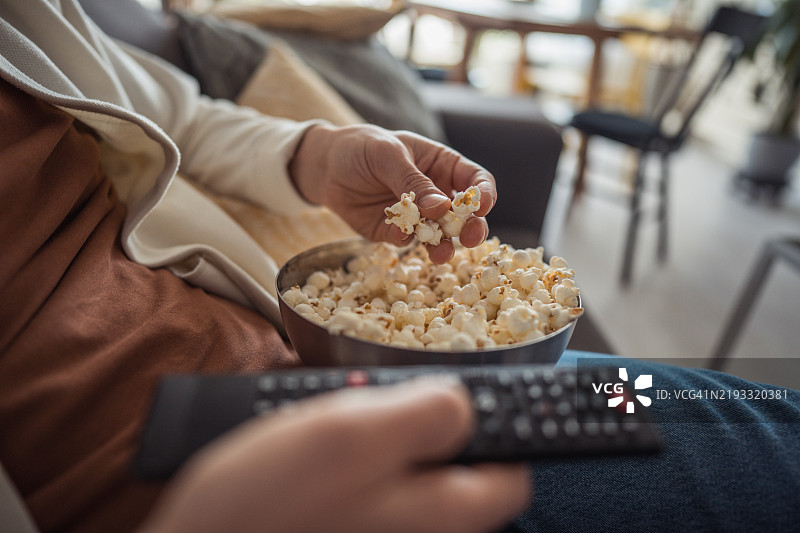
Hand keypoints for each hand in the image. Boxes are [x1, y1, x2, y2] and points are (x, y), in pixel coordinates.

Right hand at [140, 378, 529, 532]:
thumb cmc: (269, 506)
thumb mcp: (352, 435)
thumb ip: (424, 415)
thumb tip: (465, 401)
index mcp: (442, 513)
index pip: (512, 474)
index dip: (506, 424)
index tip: (484, 390)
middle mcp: (420, 530)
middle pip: (455, 465)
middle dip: (422, 419)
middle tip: (373, 401)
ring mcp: (382, 528)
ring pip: (404, 465)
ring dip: (375, 429)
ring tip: (330, 421)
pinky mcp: (349, 522)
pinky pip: (367, 478)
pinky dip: (349, 450)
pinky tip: (312, 443)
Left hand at [289, 124, 496, 263]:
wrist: (324, 166)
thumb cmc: (361, 148)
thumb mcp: (388, 156)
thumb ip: (413, 182)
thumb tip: (441, 207)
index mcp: (443, 166)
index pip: (475, 181)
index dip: (483, 194)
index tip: (483, 205)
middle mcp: (436, 193)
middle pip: (465, 216)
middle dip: (472, 227)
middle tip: (470, 238)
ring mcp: (418, 216)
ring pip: (441, 235)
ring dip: (444, 245)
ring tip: (441, 253)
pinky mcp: (395, 232)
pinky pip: (408, 241)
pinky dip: (407, 240)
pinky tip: (398, 233)